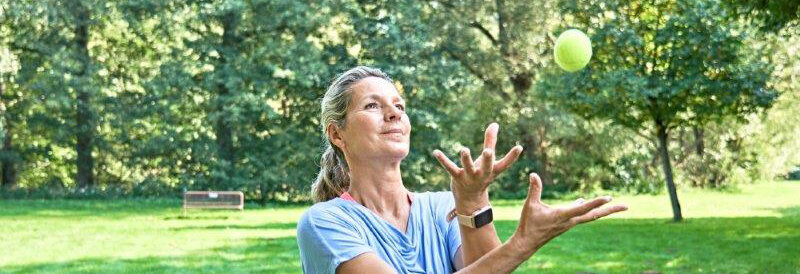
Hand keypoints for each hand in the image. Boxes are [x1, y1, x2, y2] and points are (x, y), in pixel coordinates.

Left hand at [432, 123, 522, 211]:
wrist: (470, 198)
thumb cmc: (481, 174)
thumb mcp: (488, 160)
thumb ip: (490, 141)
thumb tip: (494, 123)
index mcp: (492, 170)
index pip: (505, 164)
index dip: (512, 156)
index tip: (519, 147)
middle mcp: (482, 174)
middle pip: (487, 166)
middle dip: (488, 159)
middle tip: (488, 151)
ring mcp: (469, 177)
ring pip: (468, 167)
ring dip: (466, 159)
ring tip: (464, 149)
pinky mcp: (457, 177)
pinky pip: (449, 168)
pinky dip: (443, 160)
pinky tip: (436, 152)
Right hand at [509, 173, 627, 255]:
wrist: (527, 243)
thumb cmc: (529, 224)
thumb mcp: (530, 205)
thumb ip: (534, 189)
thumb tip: (533, 174)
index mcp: (563, 216)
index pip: (583, 208)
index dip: (596, 202)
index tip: (609, 197)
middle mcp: (570, 221)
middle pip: (595, 215)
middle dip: (611, 210)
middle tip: (626, 206)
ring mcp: (569, 223)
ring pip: (590, 215)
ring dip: (602, 210)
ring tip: (613, 203)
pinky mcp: (566, 224)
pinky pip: (581, 215)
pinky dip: (587, 208)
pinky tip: (583, 201)